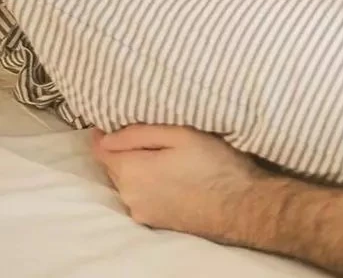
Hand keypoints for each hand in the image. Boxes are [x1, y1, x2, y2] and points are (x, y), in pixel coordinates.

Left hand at [92, 124, 265, 240]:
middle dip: (121, 150)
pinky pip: (140, 196)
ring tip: (159, 153)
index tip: (110, 122)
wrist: (240, 206)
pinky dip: (145, 183)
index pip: (101, 151)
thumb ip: (138, 134)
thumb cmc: (213, 163)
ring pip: (126, 183)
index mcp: (132, 171)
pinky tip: (167, 174)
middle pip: (113, 168)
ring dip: (134, 167)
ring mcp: (142, 212)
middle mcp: (130, 196)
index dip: (102, 135)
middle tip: (144, 133)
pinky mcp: (156, 222)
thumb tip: (106, 136)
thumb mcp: (180, 135)